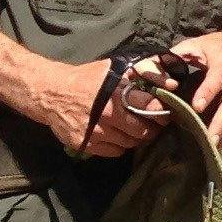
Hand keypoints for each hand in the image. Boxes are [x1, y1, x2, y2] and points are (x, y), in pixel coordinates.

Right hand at [37, 56, 160, 157]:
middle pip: (143, 132)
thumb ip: (142, 73)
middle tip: (151, 125)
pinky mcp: (85, 144)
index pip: (151, 108)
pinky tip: (116, 135)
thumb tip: (171, 83)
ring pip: (130, 144)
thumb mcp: (113, 69)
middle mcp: (107, 114)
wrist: (51, 92)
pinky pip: (114, 152)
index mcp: (117, 93)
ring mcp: (95, 132)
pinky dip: (119, 146)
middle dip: (151, 129)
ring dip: (135, 138)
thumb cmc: (86, 78)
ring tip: (133, 129)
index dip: (162, 113)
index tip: (164, 113)